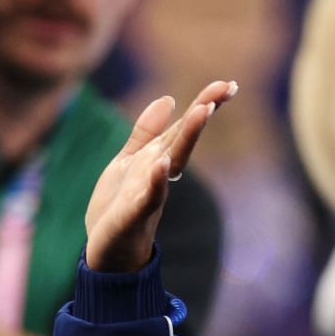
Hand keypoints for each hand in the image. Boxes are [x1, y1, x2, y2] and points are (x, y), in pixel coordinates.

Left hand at [84, 80, 235, 272]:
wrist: (107, 251)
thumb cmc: (118, 205)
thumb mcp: (128, 161)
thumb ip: (145, 132)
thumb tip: (169, 99)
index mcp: (157, 158)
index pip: (183, 129)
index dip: (204, 105)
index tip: (227, 84)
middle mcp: (158, 173)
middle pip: (183, 140)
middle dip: (200, 115)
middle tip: (222, 91)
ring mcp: (148, 193)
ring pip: (171, 163)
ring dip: (187, 137)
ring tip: (202, 111)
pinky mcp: (132, 215)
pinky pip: (147, 196)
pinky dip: (155, 180)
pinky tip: (161, 163)